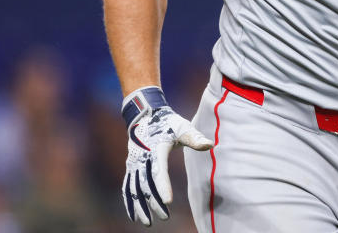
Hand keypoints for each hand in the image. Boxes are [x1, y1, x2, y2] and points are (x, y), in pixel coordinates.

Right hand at [122, 87, 213, 225]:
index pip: (159, 171)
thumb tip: (210, 145)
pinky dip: (129, 201)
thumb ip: (195, 138)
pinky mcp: (131, 166)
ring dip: (140, 206)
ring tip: (148, 222)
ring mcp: (134, 163)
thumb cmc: (169, 123)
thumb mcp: (183, 127)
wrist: (146, 116)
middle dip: (153, 202)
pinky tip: (134, 215)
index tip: (167, 202)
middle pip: (146, 184)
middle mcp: (142, 158)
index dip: (163, 186)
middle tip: (164, 217)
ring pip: (134, 188)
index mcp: (156, 149)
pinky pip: (127, 186)